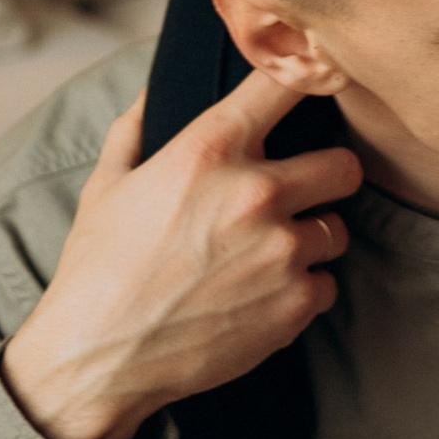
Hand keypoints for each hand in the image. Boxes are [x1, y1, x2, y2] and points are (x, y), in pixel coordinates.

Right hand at [0, 63, 361, 438]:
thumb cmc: (96, 269)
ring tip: (266, 256)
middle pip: (344, 164)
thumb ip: (138, 126)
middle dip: (328, 178)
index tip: (312, 85)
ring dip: (311, 240)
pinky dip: (302, 290)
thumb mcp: (107, 184)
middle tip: (304, 193)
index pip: (286, 84)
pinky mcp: (294, 304)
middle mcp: (255, 193)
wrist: (95, 359)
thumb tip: (155, 86)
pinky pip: (327, 284)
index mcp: (209, 151)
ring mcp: (280, 251)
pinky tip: (261, 295)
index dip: (306, 79)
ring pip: (337, 229)